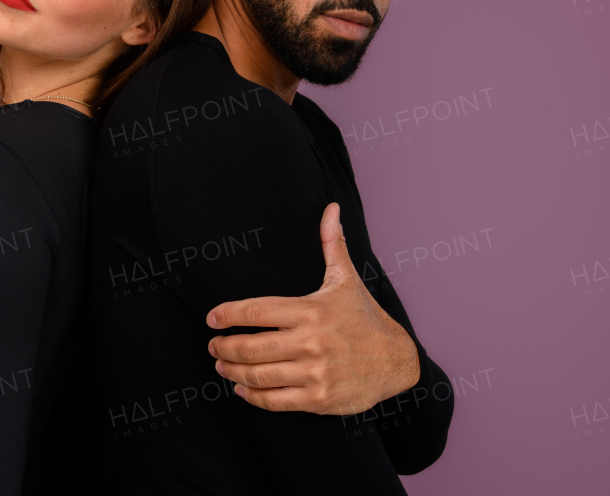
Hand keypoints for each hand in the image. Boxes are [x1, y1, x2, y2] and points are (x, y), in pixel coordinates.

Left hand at [205, 202, 419, 414]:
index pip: (256, 311)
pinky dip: (252, 396)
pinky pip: (275, 401)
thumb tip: (330, 208)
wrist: (397, 361)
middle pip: (250, 346)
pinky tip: (242, 388)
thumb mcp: (346, 279)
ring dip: (232, 371)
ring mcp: (315, 373)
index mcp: (310, 310)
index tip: (212, 318)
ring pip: (258, 375)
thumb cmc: (365, 318)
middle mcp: (311, 342)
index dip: (227, 314)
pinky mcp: (320, 399)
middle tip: (213, 345)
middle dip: (223, 347)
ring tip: (222, 365)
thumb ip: (331, 244)